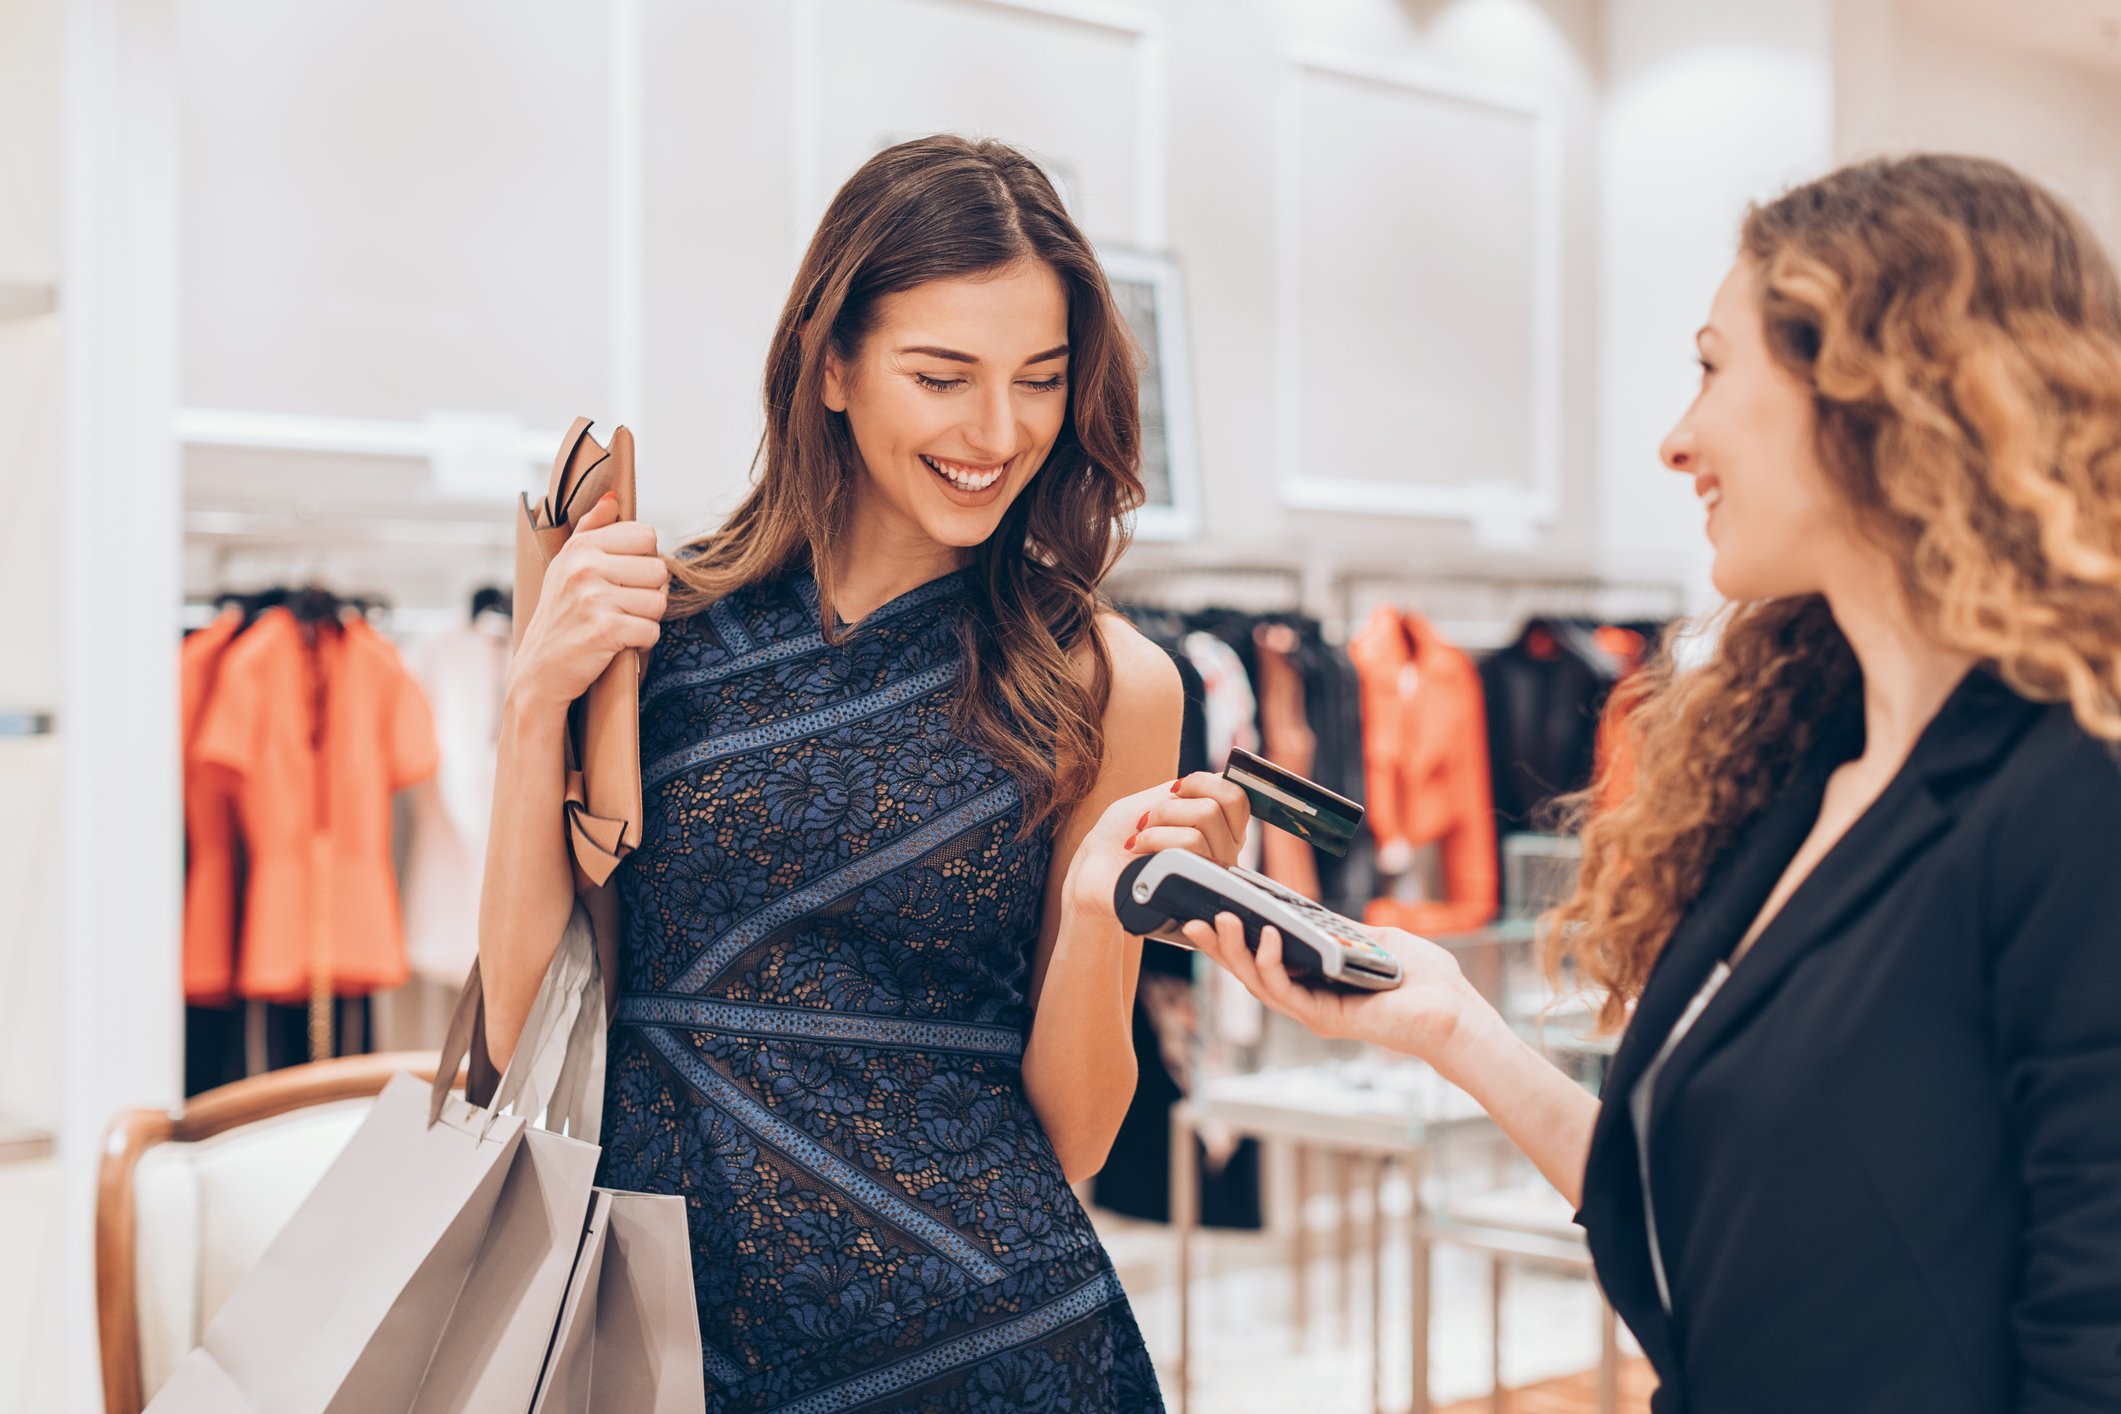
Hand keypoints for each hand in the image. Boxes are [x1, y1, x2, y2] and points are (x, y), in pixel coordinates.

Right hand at [506, 492, 669, 712]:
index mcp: (581, 547)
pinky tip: (617, 644)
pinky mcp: (605, 629)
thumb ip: (593, 529)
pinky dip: (641, 643)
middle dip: (648, 594)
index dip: (643, 562)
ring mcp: (594, 597)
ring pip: (659, 601)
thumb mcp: (567, 567)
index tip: (622, 580)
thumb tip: (614, 498)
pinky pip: (652, 630)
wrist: (538, 672)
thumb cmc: (560, 618)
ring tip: (618, 625)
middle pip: (659, 569)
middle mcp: (585, 566)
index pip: (646, 536)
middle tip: (620, 609)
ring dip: (645, 620)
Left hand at [1063, 771, 1251, 922]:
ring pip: (1205, 819)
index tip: (1174, 791)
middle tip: (1147, 821)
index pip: (1238, 796)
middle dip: (1171, 805)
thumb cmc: (1123, 833)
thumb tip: (1221, 775)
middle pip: (1219, 804)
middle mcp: (1224, 854)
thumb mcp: (1158, 800)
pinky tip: (1138, 852)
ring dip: (1158, 822)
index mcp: (1220, 831)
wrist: (1094, 868)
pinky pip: (1190, 844)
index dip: (1204, 783)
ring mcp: (1212, 874)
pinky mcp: (1196, 887)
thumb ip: (1192, 789)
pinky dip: (1153, 838)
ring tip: (1140, 839)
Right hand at [1181, 914, 1479, 1064]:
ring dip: (1236, 952)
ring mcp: (1314, 1010)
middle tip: (1191, 919)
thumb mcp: (1377, 940)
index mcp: (1316, 979)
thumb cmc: (1425, 979)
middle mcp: (1309, 999)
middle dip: (1219, 947)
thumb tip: (1312, 913)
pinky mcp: (1326, 1018)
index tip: (1210, 911)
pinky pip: (1286, 991)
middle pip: (1250, 973)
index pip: (1264, 959)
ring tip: (1220, 919)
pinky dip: (1271, 963)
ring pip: (1259, 983)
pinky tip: (1266, 937)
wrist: (1453, 1011)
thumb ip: (1342, 930)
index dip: (1235, 939)